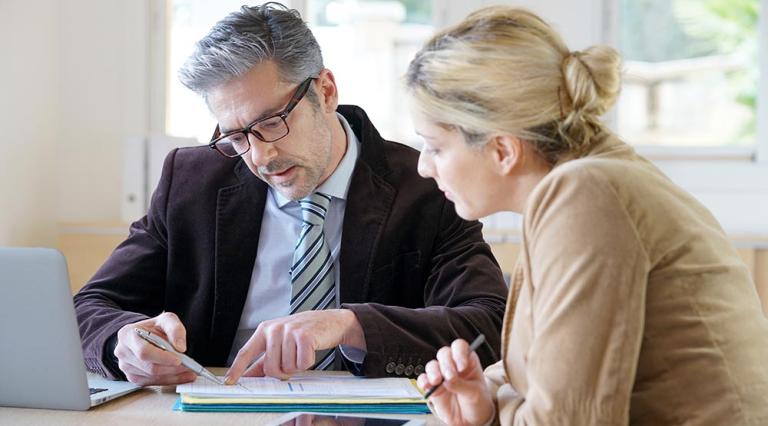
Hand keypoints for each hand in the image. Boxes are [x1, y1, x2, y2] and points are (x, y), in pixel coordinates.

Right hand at [114, 312, 196, 385]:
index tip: (179, 359)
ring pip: (151, 377)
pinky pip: (152, 383)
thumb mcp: (166, 320)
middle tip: (189, 366)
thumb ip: (175, 329)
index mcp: (127, 335)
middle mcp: (123, 352)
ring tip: (189, 371)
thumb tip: (180, 347)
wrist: (144, 335)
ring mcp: (126, 367)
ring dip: (173, 375)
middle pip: (148, 366)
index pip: (144, 351)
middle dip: (171, 368)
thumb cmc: (154, 327)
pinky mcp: (133, 377)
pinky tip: (181, 376)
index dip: (162, 357)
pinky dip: (169, 380)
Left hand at [225, 309, 364, 382]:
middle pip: (270, 368)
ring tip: (301, 352)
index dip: (237, 368)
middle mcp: (274, 329)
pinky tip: (310, 350)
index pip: (246, 352)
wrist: (329, 320)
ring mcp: (289, 331)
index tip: (229, 381)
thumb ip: (263, 359)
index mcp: (264, 330)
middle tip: (291, 362)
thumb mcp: (279, 341)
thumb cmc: (303, 332)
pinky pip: (302, 364)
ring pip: (287, 368)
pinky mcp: (304, 336)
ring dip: (297, 366)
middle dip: (283, 372)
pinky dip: (308, 362)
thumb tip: (247, 375)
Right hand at [417, 339, 494, 425]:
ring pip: (432, 365)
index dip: (459, 353)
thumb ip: (461, 385)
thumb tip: (447, 380)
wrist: (471, 421)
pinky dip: (423, 381)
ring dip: (433, 371)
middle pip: (444, 353)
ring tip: (438, 381)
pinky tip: (428, 386)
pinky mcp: (432, 387)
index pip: (460, 347)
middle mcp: (453, 366)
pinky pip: (423, 379)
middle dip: (446, 364)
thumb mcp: (474, 393)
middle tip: (450, 376)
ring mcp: (442, 375)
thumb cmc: (478, 402)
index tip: (461, 366)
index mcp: (467, 361)